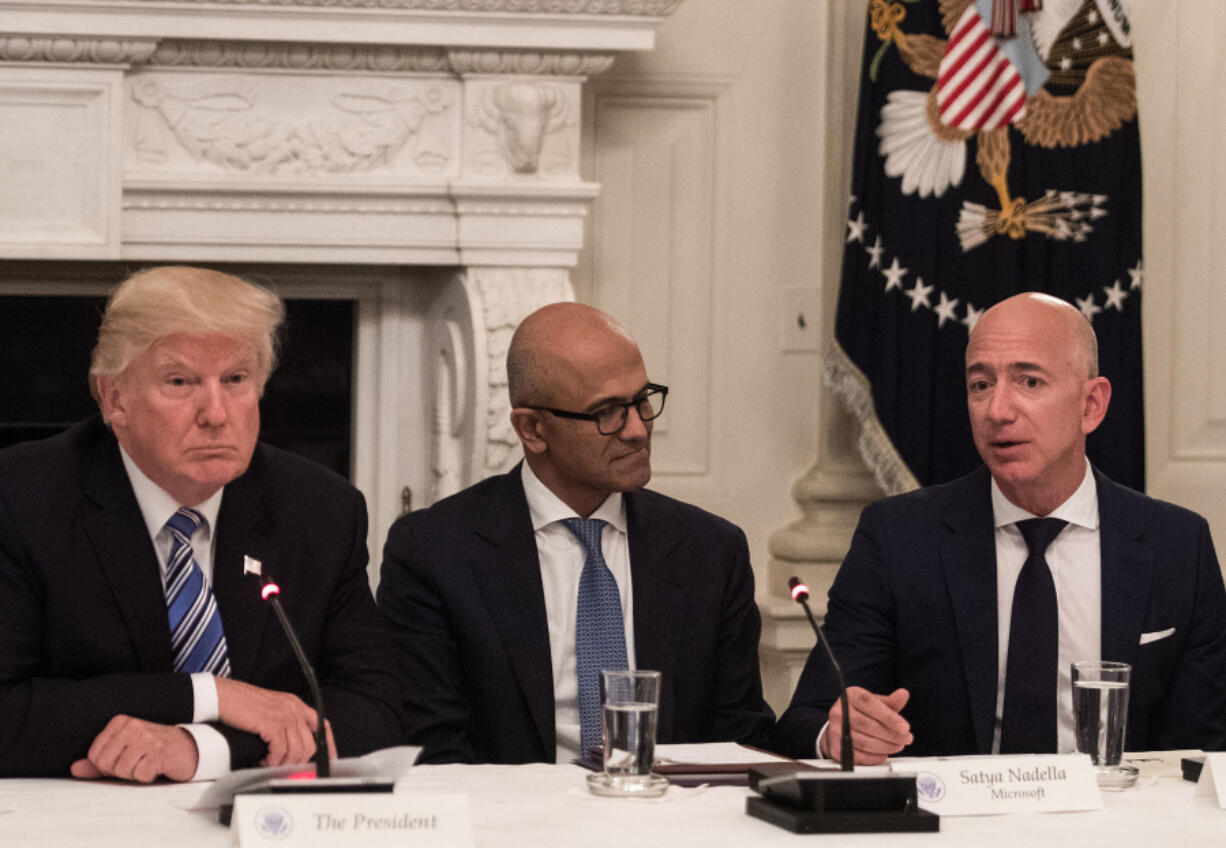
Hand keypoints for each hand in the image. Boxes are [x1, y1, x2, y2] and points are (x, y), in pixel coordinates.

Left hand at [70, 716, 198, 782]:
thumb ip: (98, 760)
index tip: (123, 758)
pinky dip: (147, 776)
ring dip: (134, 773)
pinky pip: (140, 774)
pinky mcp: (160, 752)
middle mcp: (133, 726)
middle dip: (118, 770)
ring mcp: (148, 738)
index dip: (106, 765)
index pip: (95, 754)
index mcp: (120, 722)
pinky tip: (156, 767)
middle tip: (135, 763)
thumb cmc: (151, 749)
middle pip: (106, 763)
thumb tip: (74, 769)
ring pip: (122, 770)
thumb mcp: (123, 750)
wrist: (187, 747)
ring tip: (146, 763)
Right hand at [215, 677, 336, 766]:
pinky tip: (263, 761)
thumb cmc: (241, 703)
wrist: (223, 696)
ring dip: (283, 763)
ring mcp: (284, 716)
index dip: (328, 744)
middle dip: (299, 761)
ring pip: (296, 751)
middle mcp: (293, 709)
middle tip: (285, 768)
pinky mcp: (272, 724)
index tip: (329, 758)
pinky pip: (280, 751)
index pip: (321, 725)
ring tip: (269, 765)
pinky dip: (272, 761)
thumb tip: (288, 746)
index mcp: (295, 704)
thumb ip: (283, 722)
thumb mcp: (270, 709)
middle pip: (310, 744)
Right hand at [821, 686, 912, 764]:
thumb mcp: (874, 704)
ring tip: (898, 746)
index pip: (870, 705)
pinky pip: (858, 756)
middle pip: (869, 725)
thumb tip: (904, 694)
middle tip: (907, 739)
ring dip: (886, 746)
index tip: (905, 727)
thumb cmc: (859, 713)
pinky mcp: (835, 748)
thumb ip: (890, 702)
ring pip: (865, 742)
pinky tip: (884, 754)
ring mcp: (836, 730)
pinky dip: (875, 757)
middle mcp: (839, 711)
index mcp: (851, 696)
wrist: (838, 727)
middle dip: (892, 735)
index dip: (889, 717)